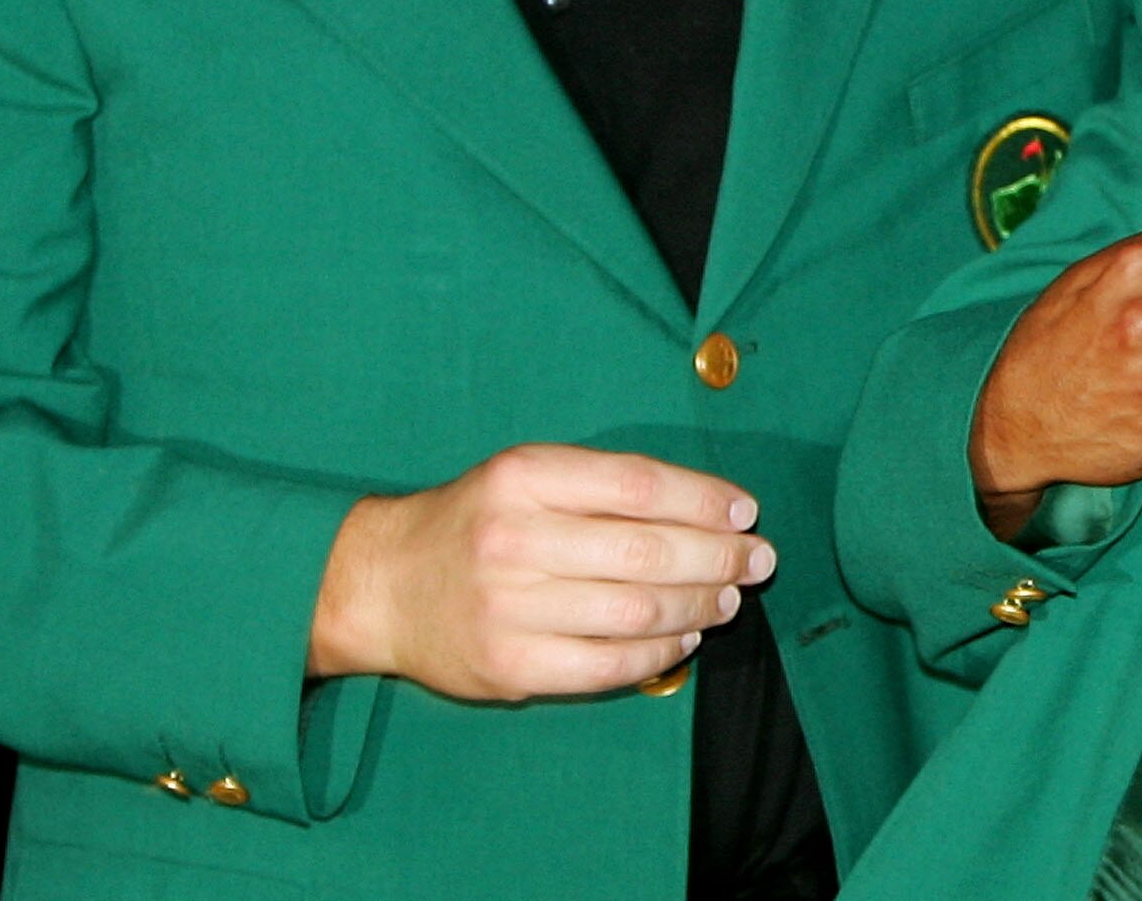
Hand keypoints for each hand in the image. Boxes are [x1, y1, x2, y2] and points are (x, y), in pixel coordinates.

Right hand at [308, 443, 773, 700]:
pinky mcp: (510, 665)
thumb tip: (713, 510)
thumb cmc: (476, 523)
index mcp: (523, 476)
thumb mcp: (526, 476)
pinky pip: (608, 665)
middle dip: (719, 557)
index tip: (746, 512)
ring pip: (636, 611)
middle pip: (646, 551)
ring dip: (698, 607)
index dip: (705, 500)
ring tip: (727, 600)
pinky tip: (683, 639)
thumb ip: (606, 486)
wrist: (383, 584)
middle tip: (758, 560)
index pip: (639, 485)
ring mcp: (509, 606)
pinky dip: (659, 654)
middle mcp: (515, 538)